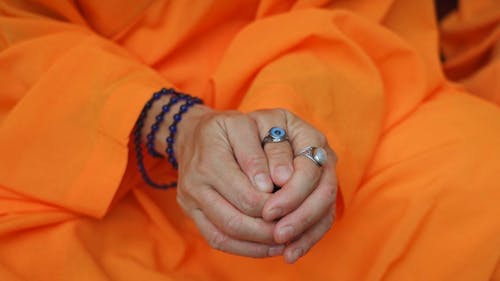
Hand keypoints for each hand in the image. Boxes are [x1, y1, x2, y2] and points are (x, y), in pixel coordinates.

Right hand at [173, 106, 337, 262]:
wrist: (192, 134)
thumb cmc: (227, 128)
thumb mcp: (244, 126)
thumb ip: (256, 155)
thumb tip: (270, 187)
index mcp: (210, 157)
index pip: (247, 196)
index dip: (275, 208)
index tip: (297, 211)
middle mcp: (194, 182)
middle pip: (234, 221)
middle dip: (268, 231)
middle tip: (294, 231)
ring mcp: (189, 201)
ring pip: (224, 236)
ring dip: (258, 244)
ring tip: (284, 242)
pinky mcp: (190, 213)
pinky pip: (216, 240)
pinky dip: (244, 248)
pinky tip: (267, 246)